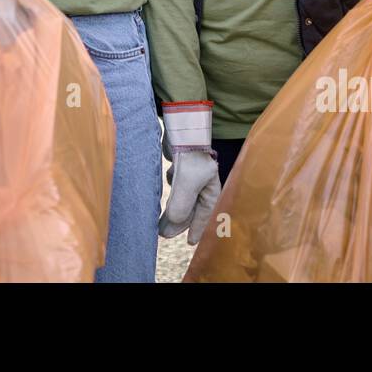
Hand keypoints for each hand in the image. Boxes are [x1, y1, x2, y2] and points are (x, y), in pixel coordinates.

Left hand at [158, 100, 221, 243]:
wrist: (182, 129)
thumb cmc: (191, 155)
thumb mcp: (187, 182)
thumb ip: (181, 204)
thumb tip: (172, 222)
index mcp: (212, 189)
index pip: (206, 214)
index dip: (198, 229)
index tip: (190, 243)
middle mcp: (203, 184)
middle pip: (192, 209)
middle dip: (179, 223)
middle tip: (165, 234)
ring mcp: (191, 176)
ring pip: (181, 199)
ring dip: (172, 211)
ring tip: (159, 224)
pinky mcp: (180, 169)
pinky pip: (175, 188)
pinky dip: (169, 195)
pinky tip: (160, 198)